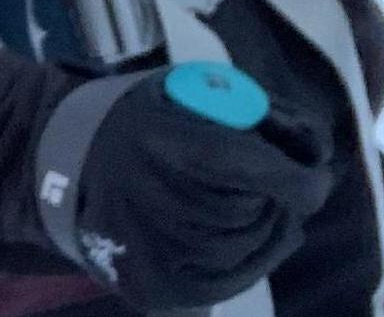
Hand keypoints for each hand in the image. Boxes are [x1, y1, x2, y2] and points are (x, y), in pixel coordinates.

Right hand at [72, 64, 335, 311]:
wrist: (67, 162)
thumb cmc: (143, 119)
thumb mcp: (192, 89)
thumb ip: (257, 112)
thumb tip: (316, 153)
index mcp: (162, 141)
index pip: (247, 167)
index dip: (294, 178)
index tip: (316, 176)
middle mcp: (155, 203)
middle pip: (253, 212)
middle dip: (275, 200)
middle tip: (271, 185)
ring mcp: (155, 256)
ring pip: (249, 251)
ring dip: (265, 229)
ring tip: (247, 205)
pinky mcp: (157, 293)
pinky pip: (230, 282)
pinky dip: (249, 260)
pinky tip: (239, 236)